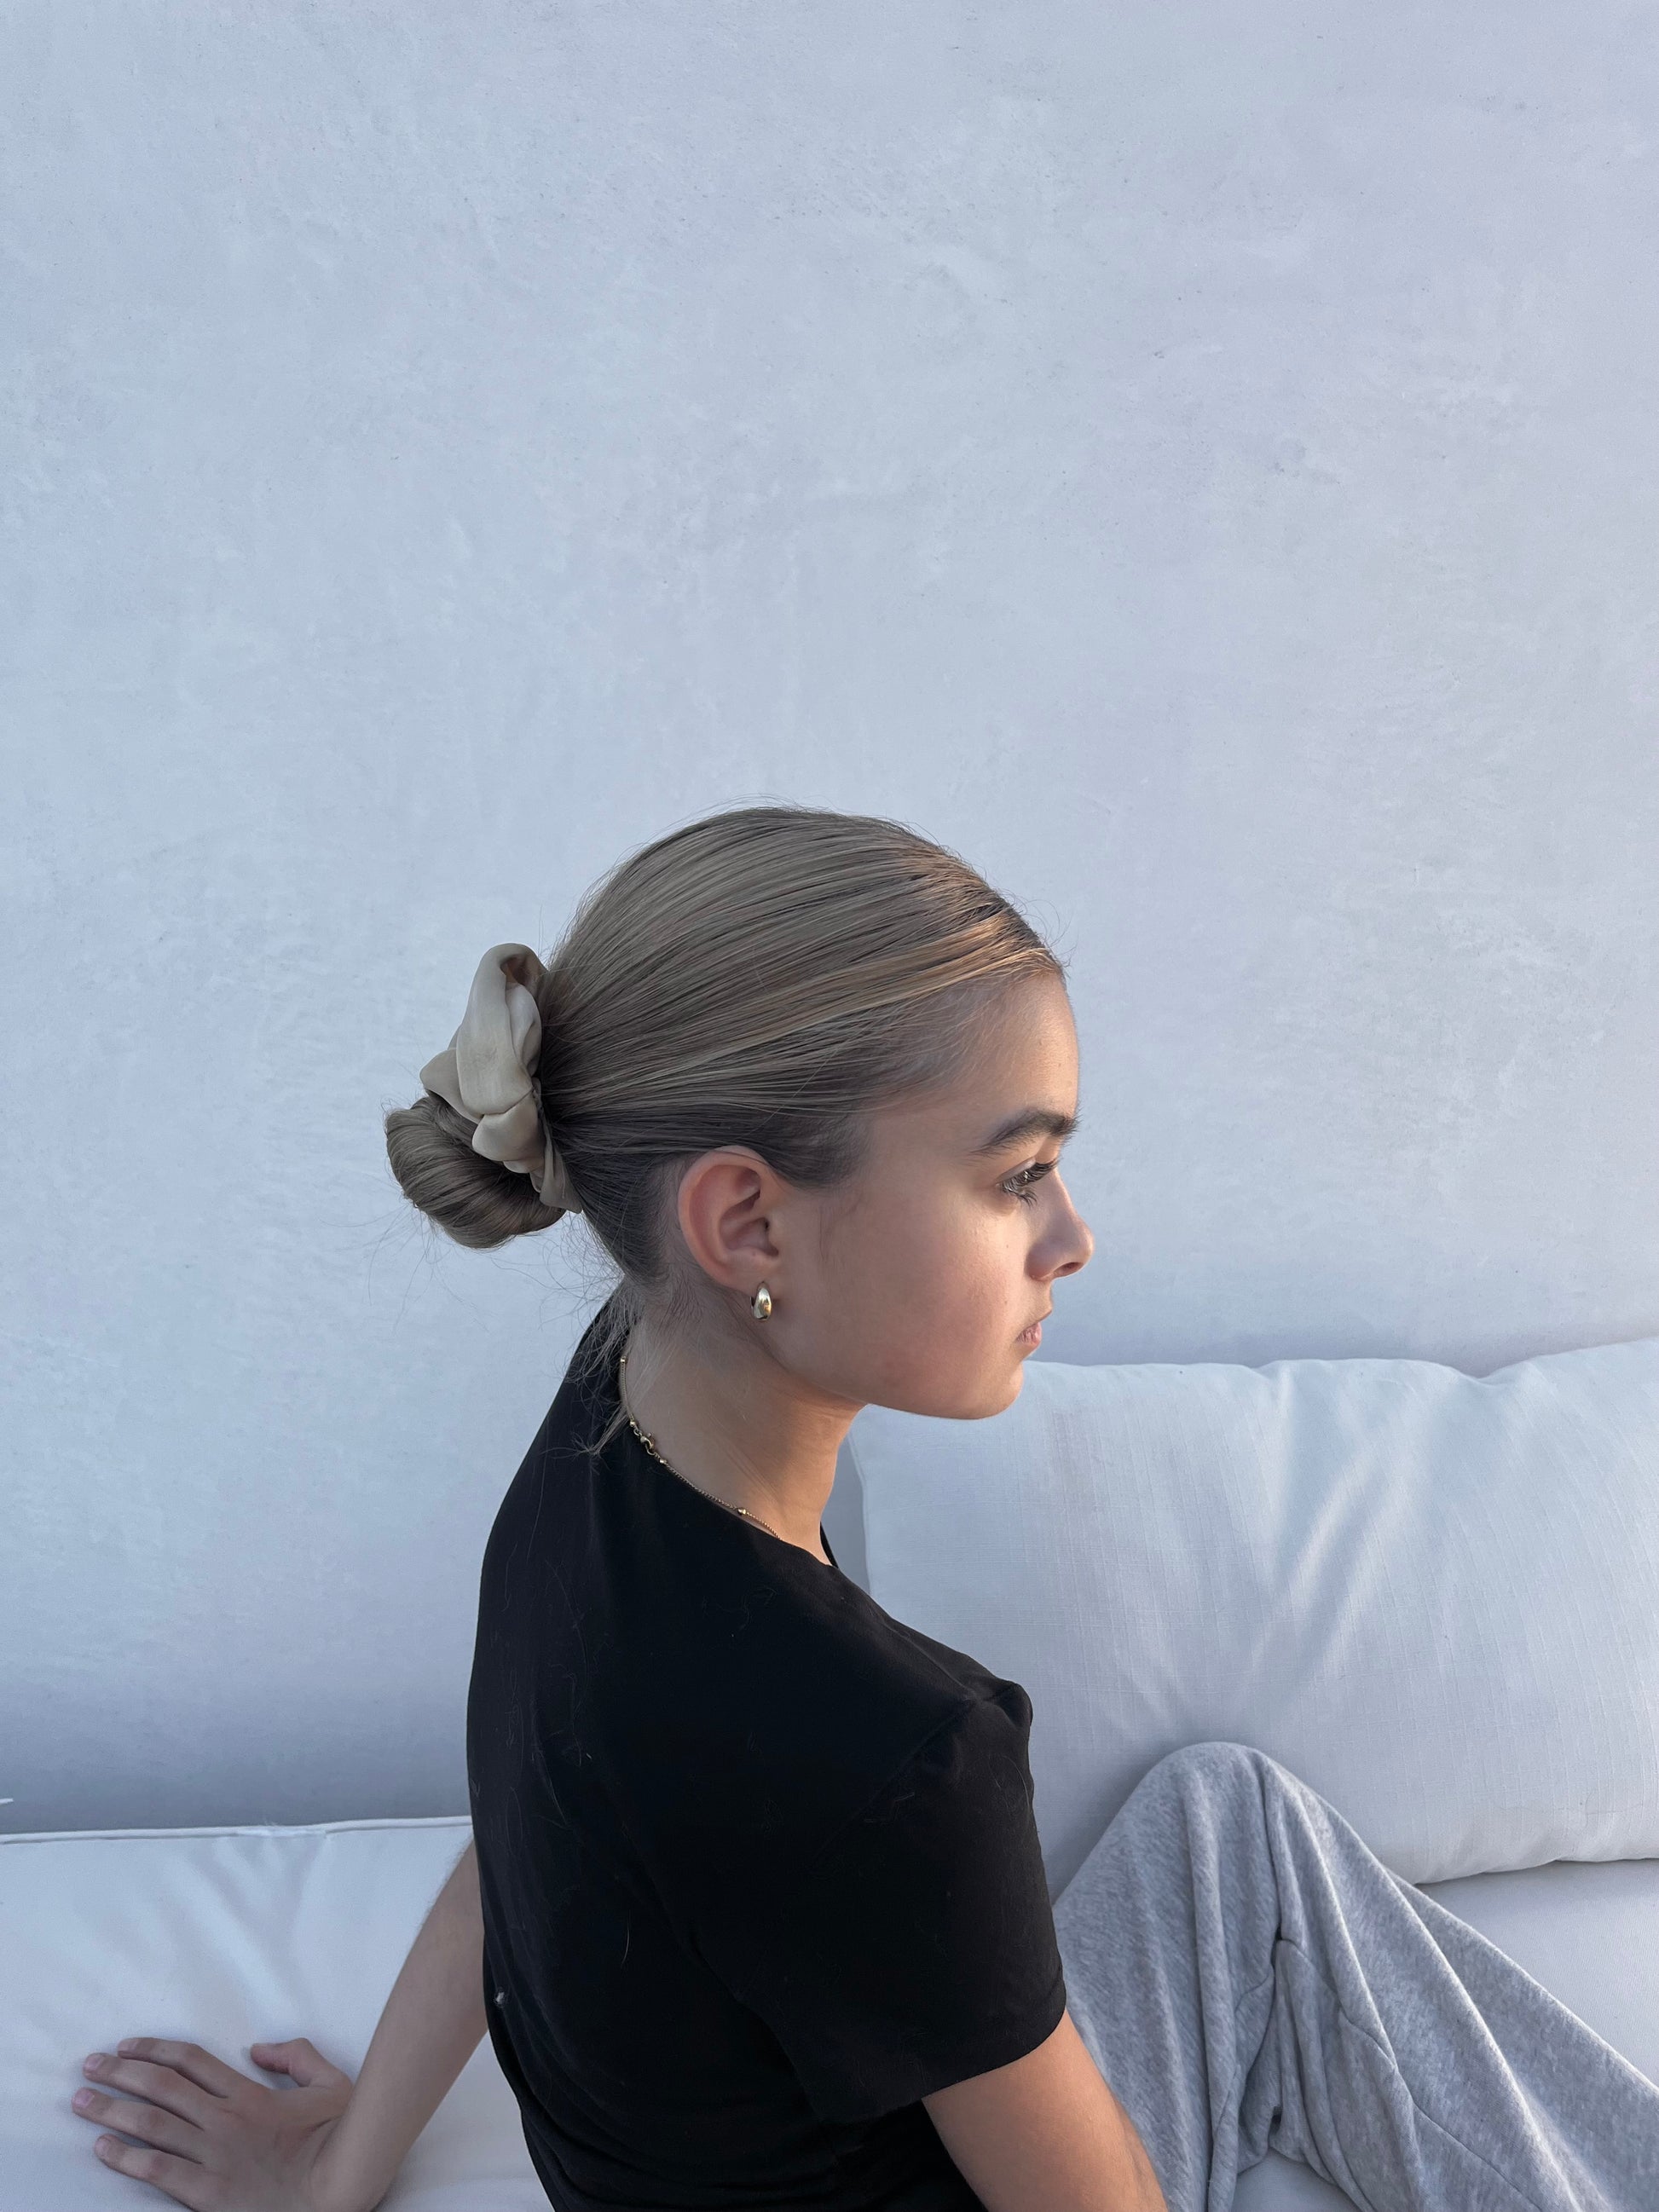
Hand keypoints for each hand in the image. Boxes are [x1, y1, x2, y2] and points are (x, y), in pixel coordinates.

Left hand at [71, 2035, 364, 2211]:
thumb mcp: (330, 2082)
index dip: (153, 2049)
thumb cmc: (339, 2136)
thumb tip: (259, 2048)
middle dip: (118, 2074)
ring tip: (80, 2101)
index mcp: (248, 2093)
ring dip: (110, 2110)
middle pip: (160, 2087)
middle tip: (87, 2066)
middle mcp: (223, 2118)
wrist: (339, 2185)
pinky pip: (158, 2170)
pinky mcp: (208, 2192)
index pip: (189, 2061)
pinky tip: (102, 2148)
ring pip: (151, 2124)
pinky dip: (126, 2158)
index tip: (125, 2046)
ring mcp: (213, 2155)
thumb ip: (297, 2056)